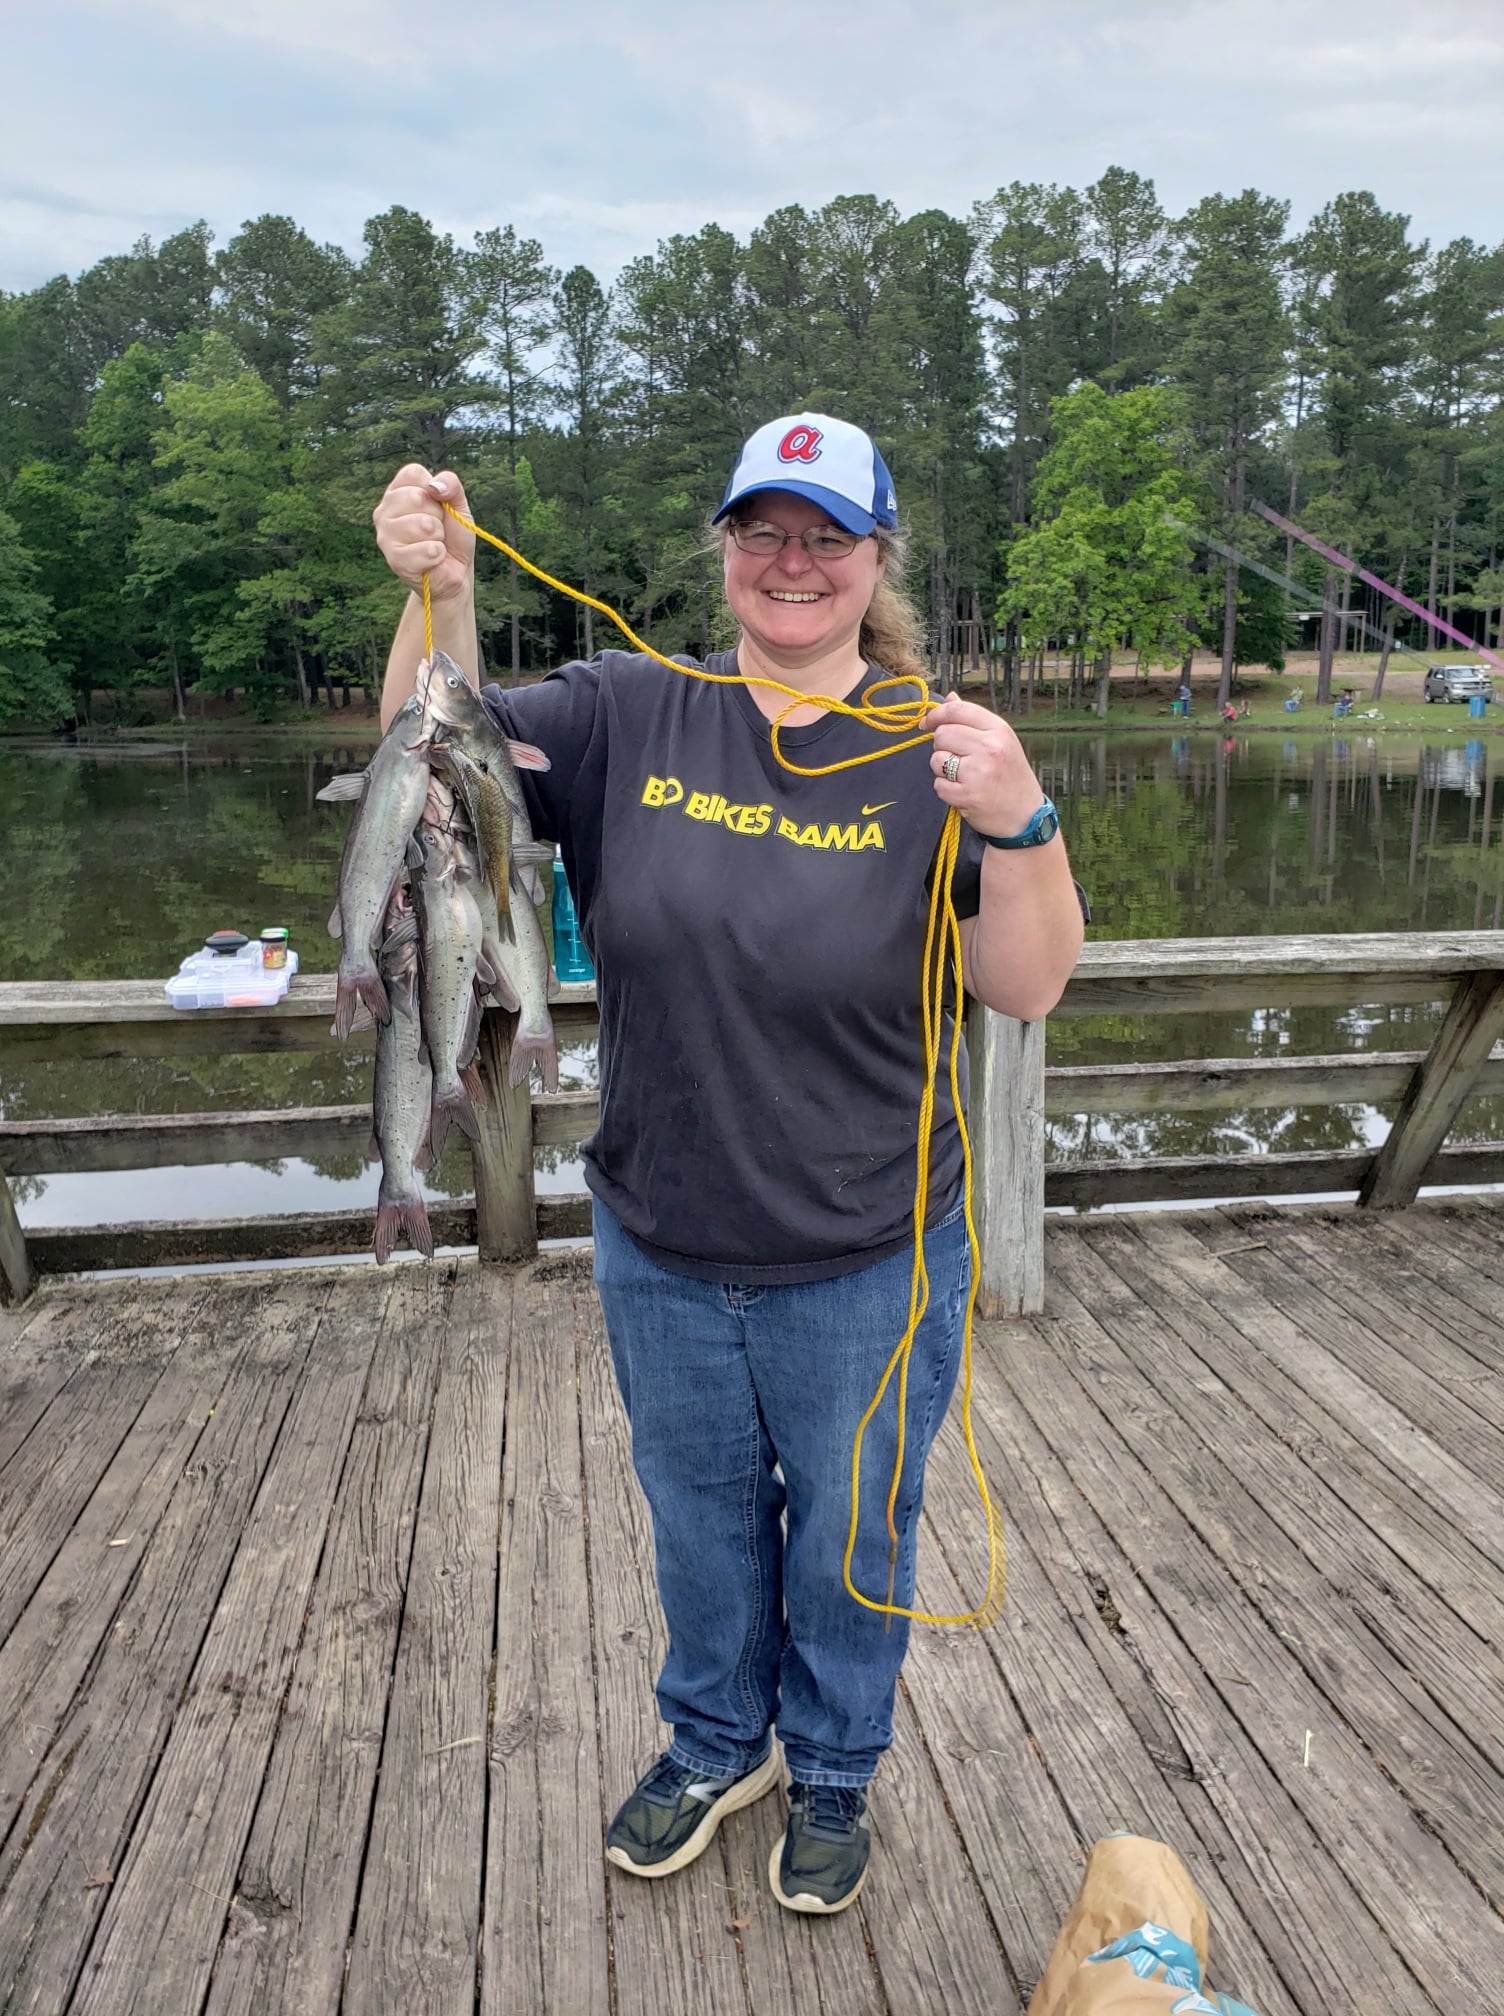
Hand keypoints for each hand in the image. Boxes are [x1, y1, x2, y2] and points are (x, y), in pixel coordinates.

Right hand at [373, 465, 475, 602]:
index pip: (413, 473)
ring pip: (422, 525)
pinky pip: (426, 550)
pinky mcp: (394, 559)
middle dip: (437, 516)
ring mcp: (385, 535)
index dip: (434, 490)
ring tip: (434, 544)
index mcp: (397, 491)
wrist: (455, 570)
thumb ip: (451, 484)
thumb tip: (434, 487)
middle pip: (417, 497)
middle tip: (436, 529)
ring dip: (438, 537)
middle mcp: (385, 510)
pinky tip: (432, 560)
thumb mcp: (458, 504)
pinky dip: (438, 555)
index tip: (437, 505)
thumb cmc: (453, 535)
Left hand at [926, 697, 1046, 839]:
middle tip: (957, 759)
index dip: (935, 715)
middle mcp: (990, 748)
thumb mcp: (1000, 741)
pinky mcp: (968, 796)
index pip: (957, 710)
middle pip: (942, 734)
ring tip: (963, 777)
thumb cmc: (1010, 775)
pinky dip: (946, 790)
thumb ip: (973, 720)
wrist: (1025, 815)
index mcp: (998, 730)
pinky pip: (938, 786)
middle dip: (942, 747)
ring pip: (936, 760)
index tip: (926, 724)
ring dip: (942, 770)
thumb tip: (949, 698)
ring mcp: (979, 772)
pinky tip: (963, 792)